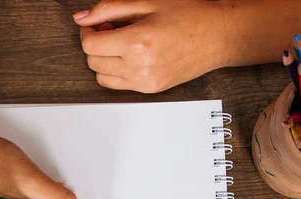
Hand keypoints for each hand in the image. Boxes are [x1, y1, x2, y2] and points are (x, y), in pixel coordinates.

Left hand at [74, 0, 228, 92]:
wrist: (217, 36)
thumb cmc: (190, 15)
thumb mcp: (147, 2)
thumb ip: (109, 8)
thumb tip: (82, 17)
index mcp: (137, 42)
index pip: (90, 44)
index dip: (88, 30)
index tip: (95, 22)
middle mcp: (140, 67)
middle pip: (93, 62)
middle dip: (95, 44)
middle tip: (108, 28)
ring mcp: (145, 82)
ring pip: (102, 77)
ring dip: (103, 60)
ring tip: (119, 43)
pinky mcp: (151, 89)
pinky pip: (119, 85)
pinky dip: (116, 71)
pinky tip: (129, 55)